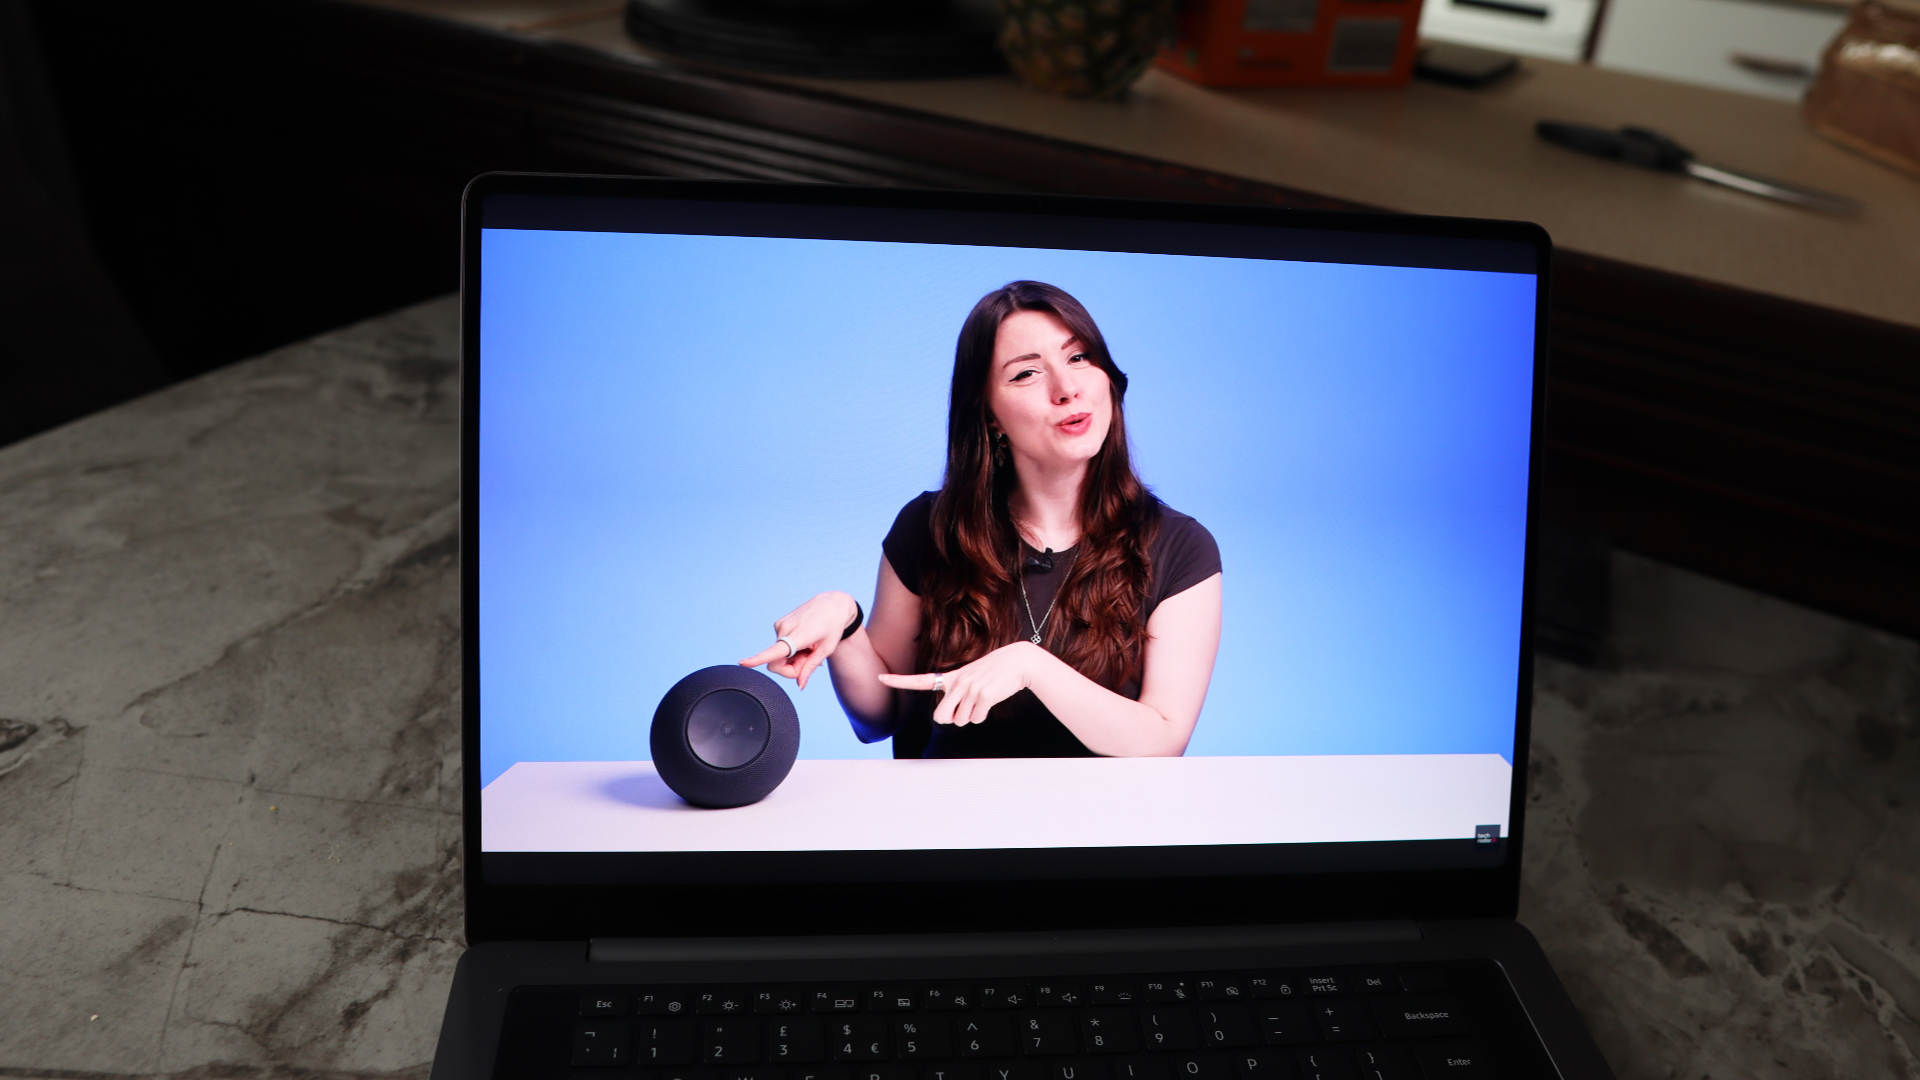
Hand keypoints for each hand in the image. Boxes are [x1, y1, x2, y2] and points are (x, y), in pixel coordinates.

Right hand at [740, 592, 859, 689]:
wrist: (832, 604)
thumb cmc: (833, 628)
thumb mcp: (825, 650)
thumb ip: (810, 668)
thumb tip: (800, 685)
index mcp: (798, 636)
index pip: (774, 652)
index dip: (757, 659)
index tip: (742, 663)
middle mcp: (784, 629)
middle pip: (776, 663)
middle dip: (791, 668)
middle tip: (810, 660)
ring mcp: (780, 625)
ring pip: (778, 654)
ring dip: (793, 657)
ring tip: (809, 646)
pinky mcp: (779, 623)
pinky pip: (780, 645)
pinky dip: (791, 648)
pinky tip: (804, 640)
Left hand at [876, 641, 1046, 726]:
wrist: (1018, 662)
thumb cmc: (993, 673)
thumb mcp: (970, 678)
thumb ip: (955, 695)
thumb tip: (947, 720)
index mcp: (951, 677)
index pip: (920, 680)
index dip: (899, 681)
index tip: (880, 677)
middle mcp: (956, 682)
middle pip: (941, 718)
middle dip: (952, 719)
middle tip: (965, 708)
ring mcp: (969, 689)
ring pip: (960, 721)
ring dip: (971, 716)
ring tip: (982, 698)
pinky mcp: (983, 696)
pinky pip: (976, 719)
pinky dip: (983, 715)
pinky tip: (991, 700)